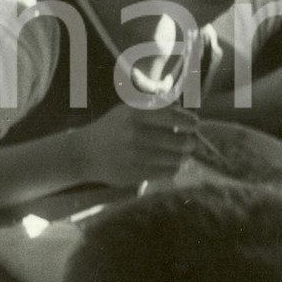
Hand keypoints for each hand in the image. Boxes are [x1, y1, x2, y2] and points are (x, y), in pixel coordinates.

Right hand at [77, 104, 198, 186]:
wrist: (85, 154)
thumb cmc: (111, 129)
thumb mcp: (127, 110)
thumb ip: (153, 107)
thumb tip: (180, 107)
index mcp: (135, 115)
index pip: (173, 116)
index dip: (189, 120)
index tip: (195, 124)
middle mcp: (136, 135)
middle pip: (179, 140)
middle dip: (190, 141)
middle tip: (191, 142)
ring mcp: (136, 156)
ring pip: (176, 158)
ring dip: (183, 156)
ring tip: (182, 154)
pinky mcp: (136, 174)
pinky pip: (167, 172)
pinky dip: (173, 168)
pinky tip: (171, 164)